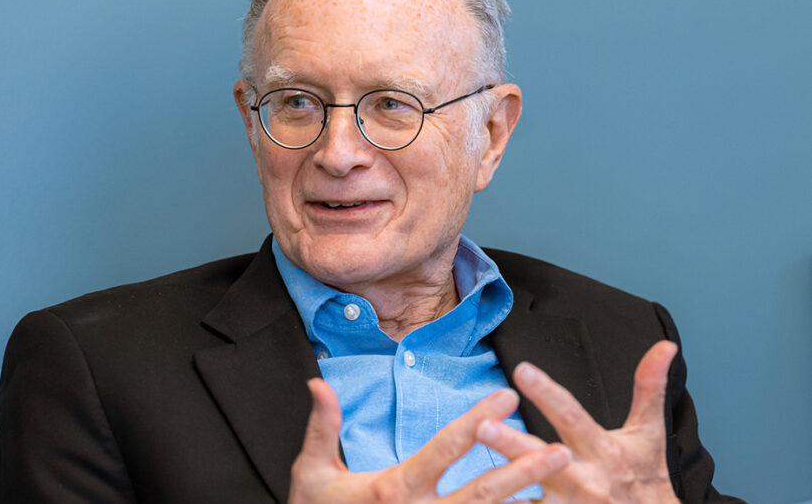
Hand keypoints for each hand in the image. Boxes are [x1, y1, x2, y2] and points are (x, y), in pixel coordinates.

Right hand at [289, 378, 571, 502]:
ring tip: (560, 484)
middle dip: (524, 468)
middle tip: (561, 450)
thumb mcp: (312, 473)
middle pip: (482, 491)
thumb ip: (322, 426)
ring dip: (527, 500)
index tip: (507, 395)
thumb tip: (319, 381)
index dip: (477, 420)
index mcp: (394, 489)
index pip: (444, 449)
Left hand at [476, 340, 679, 502]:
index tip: (522, 370)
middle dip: (511, 443)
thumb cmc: (647, 479)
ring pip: (530, 495)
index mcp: (602, 450)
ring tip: (472, 477)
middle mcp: (583, 480)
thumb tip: (664, 346)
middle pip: (542, 458)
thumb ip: (649, 387)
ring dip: (502, 485)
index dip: (547, 393)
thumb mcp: (649, 433)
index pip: (571, 415)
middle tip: (483, 426)